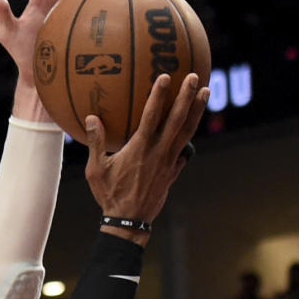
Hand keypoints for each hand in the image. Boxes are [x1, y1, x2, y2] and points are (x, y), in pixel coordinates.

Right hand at [85, 72, 209, 234]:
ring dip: (197, 111)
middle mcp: (158, 152)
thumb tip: (91, 117)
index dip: (159, 95)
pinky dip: (190, 137)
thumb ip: (95, 142)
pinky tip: (194, 127)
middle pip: (177, 120)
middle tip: (195, 76)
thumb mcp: (96, 170)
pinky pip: (185, 151)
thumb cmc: (109, 195)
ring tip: (206, 92)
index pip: (151, 116)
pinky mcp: (173, 172)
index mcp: (139, 149)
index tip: (166, 76)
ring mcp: (169, 162)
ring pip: (187, 132)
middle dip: (187, 96)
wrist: (129, 222)